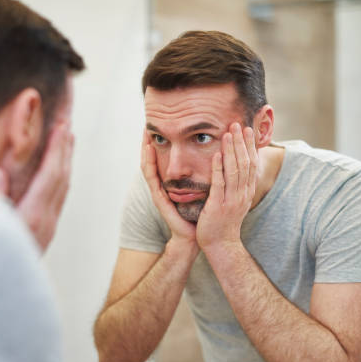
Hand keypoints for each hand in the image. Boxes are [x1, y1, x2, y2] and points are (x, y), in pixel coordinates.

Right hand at [0, 122, 74, 251]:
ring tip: (66, 141)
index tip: (62, 126)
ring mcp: (47, 229)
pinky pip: (58, 199)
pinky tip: (57, 172)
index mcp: (31, 217)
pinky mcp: (44, 233)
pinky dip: (60, 179)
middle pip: (61, 179)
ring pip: (62, 189)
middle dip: (65, 150)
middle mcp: (45, 222)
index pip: (50, 176)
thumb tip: (0, 173)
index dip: (57, 149)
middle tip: (68, 124)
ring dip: (65, 163)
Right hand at [141, 131, 196, 246]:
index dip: (161, 144)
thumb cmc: (200, 213)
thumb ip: (201, 175)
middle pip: (151, 161)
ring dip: (145, 150)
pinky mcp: (160, 198)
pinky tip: (149, 150)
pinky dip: (149, 163)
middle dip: (147, 143)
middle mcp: (162, 186)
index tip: (160, 126)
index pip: (162, 160)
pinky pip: (152, 178)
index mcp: (171, 184)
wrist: (196, 235)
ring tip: (145, 134)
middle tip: (146, 126)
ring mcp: (159, 192)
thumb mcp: (201, 190)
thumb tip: (215, 155)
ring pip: (148, 166)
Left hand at [196, 123, 257, 249]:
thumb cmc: (224, 222)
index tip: (246, 130)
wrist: (220, 245)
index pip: (251, 164)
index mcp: (246, 192)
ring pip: (234, 170)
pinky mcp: (218, 205)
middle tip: (237, 124)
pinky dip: (219, 168)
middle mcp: (242, 194)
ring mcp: (231, 200)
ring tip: (228, 134)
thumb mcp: (235, 201)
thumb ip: (236, 185)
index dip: (249, 146)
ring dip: (231, 150)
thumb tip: (237, 168)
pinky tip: (217, 155)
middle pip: (245, 163)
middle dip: (241, 143)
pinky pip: (220, 184)